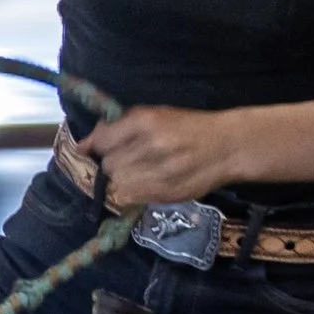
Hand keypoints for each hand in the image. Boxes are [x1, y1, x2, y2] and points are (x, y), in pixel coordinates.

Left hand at [91, 105, 243, 208]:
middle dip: (113, 164)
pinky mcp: (165, 193)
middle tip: (129, 160)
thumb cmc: (189, 127)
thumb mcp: (157, 114)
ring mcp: (159, 172)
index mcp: (146, 120)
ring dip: (122, 180)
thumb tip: (86, 145)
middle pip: (109, 165)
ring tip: (140, 173)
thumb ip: (122, 127)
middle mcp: (150, 145)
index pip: (102, 140)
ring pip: (117, 184)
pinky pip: (129, 198)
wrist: (227, 146)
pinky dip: (131, 193)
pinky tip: (146, 184)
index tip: (98, 149)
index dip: (97, 146)